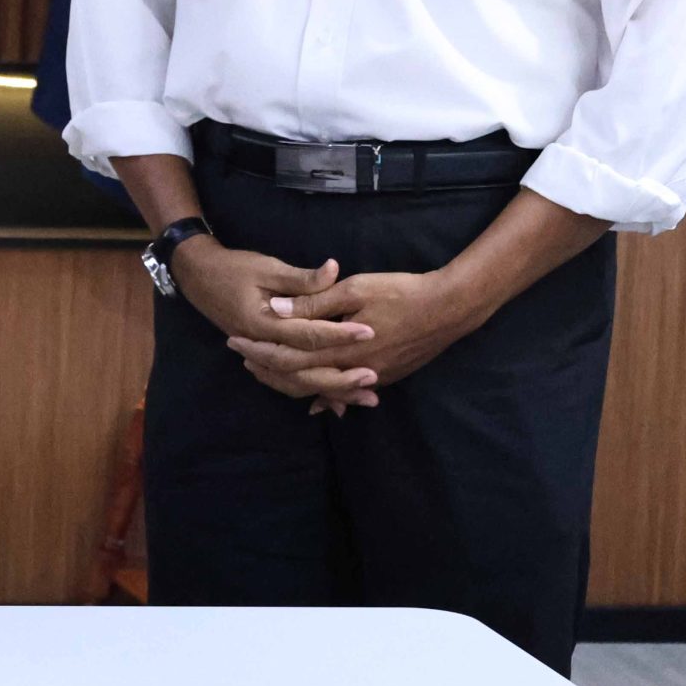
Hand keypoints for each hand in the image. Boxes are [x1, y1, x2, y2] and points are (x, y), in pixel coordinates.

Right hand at [170, 241, 379, 412]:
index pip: (306, 334)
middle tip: (373, 377)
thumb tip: (334, 270)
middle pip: (303, 370)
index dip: (339, 334)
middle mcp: (261, 346)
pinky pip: (288, 381)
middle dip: (340, 376)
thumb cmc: (233, 269)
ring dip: (331, 391)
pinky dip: (312, 391)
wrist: (198, 277)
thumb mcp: (267, 267)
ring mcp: (260, 355)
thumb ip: (301, 278)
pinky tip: (337, 401)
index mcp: (262, 324)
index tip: (369, 333)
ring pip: (296, 382)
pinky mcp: (264, 358)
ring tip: (365, 397)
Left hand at [228, 269, 481, 406]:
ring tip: (266, 370)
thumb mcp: (354, 289)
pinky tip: (312, 396)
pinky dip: (324, 392)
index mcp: (341, 348)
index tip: (235, 341)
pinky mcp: (385, 376)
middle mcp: (353, 370)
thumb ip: (315, 302)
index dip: (258, 351)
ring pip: (321, 389)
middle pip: (298, 379)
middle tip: (242, 357)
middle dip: (267, 369)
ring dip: (291, 381)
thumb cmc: (402, 292)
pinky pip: (346, 391)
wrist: (451, 308)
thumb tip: (275, 310)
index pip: (288, 357)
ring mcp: (371, 376)